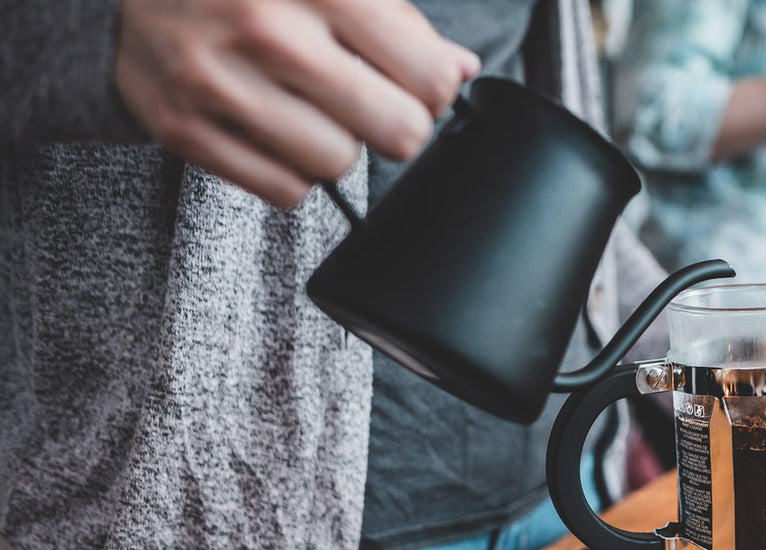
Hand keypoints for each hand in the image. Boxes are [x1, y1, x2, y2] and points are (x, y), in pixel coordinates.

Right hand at [115, 0, 481, 206]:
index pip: (428, 77)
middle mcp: (269, 31)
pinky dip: (291, 170)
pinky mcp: (184, 129)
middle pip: (398, 133)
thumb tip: (458, 70)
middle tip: (371, 102)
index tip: (416, 82)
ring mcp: (221, 83)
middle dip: (396, 123)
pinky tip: (274, 128)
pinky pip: (285, 192)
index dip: (434, 88)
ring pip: (340, 165)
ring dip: (337, 145)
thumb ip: (397, 18)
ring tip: (309, 107)